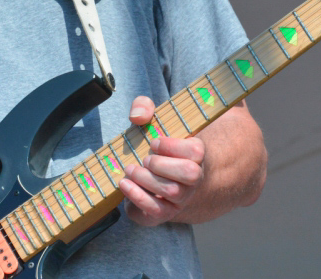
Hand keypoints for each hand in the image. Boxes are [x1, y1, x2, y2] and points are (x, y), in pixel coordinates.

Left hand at [119, 96, 204, 225]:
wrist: (155, 175)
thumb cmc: (154, 146)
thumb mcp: (150, 120)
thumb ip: (143, 107)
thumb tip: (137, 117)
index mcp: (196, 155)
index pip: (195, 151)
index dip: (171, 146)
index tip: (153, 142)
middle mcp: (194, 179)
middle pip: (190, 174)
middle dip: (162, 164)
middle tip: (146, 159)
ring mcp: (181, 198)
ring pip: (172, 192)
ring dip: (146, 179)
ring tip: (130, 169)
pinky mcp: (165, 213)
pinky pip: (157, 211)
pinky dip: (138, 197)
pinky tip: (124, 184)